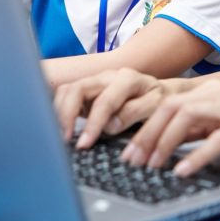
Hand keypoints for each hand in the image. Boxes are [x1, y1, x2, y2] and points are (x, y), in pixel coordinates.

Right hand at [53, 67, 169, 147]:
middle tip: (64, 140)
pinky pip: (66, 95)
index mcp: (128, 79)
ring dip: (59, 113)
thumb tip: (109, 126)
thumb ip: (134, 113)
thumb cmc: (159, 101)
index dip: (93, 124)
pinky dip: (59, 111)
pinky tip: (60, 128)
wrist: (161, 91)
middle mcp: (107, 76)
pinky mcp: (87, 91)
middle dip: (67, 115)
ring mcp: (95, 82)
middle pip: (77, 90)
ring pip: (67, 90)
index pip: (104, 101)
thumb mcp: (156, 107)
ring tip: (60, 136)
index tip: (84, 144)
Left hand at [121, 81, 219, 176]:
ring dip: (166, 142)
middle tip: (133, 161)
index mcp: (211, 92)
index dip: (143, 126)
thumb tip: (162, 142)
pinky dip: (198, 155)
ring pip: (189, 117)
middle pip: (171, 107)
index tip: (128, 150)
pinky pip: (219, 139)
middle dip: (147, 134)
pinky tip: (184, 170)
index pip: (167, 103)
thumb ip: (197, 127)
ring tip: (153, 166)